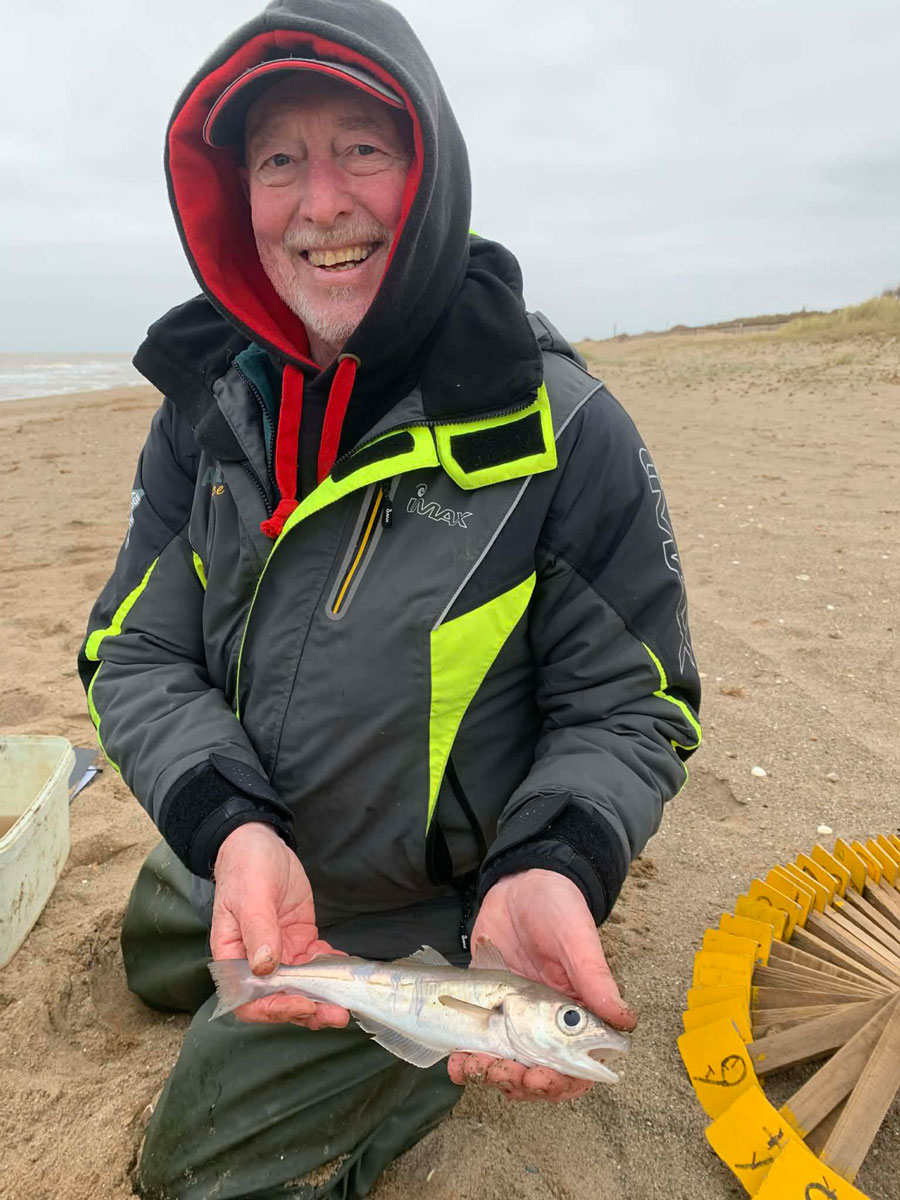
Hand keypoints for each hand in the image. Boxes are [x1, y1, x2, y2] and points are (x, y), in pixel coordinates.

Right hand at [211, 822, 349, 1029]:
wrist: (259, 843)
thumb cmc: (246, 866)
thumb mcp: (251, 895)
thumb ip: (258, 930)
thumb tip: (265, 967)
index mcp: (233, 956)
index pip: (249, 999)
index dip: (275, 1009)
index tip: (302, 1004)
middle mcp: (256, 962)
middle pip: (280, 998)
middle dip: (308, 1009)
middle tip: (336, 1014)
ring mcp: (280, 952)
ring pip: (301, 986)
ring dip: (322, 997)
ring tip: (345, 1003)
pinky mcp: (299, 940)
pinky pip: (315, 963)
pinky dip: (331, 970)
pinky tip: (346, 970)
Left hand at [447, 869, 636, 1101]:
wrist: (519, 882)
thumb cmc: (558, 908)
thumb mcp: (578, 941)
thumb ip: (596, 979)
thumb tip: (626, 1021)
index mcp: (575, 1015)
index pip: (575, 1069)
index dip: (561, 1083)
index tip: (540, 1078)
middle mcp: (544, 1025)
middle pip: (535, 1074)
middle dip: (518, 1082)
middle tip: (501, 1072)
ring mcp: (512, 1018)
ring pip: (504, 1066)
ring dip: (489, 1075)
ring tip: (472, 1067)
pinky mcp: (485, 1007)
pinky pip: (475, 1044)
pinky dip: (465, 1059)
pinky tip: (455, 1061)